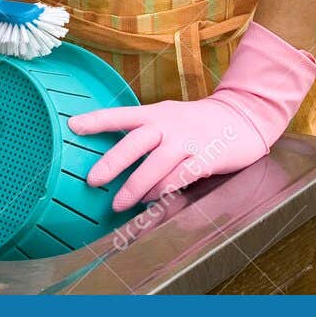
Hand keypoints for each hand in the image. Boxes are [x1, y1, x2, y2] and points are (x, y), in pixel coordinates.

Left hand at [69, 22, 315, 211]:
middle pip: (135, 142)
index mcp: (155, 113)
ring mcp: (188, 141)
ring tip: (118, 203)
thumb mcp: (168, 117)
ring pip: (156, 164)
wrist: (243, 117)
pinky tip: (151, 201)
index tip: (72, 126)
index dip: (97, 120)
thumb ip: (145, 131)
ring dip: (135, 186)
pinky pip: (181, 176)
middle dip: (112, 162)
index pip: (121, 115)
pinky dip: (165, 189)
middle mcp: (168, 125)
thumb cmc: (197, 122)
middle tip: (92, 180)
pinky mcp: (207, 158)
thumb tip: (114, 154)